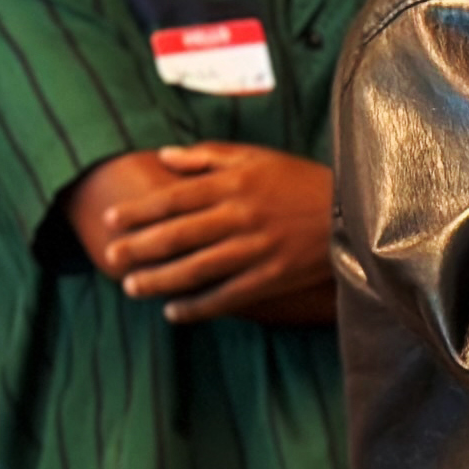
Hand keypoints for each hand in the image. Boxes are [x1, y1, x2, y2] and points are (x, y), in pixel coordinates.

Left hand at [72, 144, 336, 322]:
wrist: (358, 211)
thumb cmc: (303, 180)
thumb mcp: (259, 157)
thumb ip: (209, 155)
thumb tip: (163, 156)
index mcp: (234, 184)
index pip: (173, 198)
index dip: (138, 211)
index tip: (110, 221)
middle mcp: (241, 216)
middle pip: (179, 235)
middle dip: (140, 248)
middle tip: (111, 258)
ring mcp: (258, 249)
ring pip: (198, 268)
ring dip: (160, 280)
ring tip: (132, 288)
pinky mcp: (274, 276)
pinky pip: (229, 295)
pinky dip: (200, 307)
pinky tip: (174, 313)